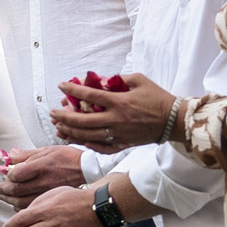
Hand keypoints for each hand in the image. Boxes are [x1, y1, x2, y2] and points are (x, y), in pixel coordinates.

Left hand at [0, 145, 84, 204]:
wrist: (87, 170)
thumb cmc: (66, 157)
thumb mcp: (45, 150)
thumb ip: (25, 155)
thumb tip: (7, 159)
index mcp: (42, 166)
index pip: (16, 175)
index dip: (8, 176)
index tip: (5, 175)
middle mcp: (44, 182)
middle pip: (16, 190)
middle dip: (2, 190)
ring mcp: (49, 194)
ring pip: (22, 203)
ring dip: (9, 200)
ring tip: (4, 196)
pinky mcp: (52, 202)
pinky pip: (32, 209)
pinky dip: (20, 208)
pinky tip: (17, 203)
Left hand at [49, 74, 177, 153]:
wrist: (174, 120)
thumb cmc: (158, 97)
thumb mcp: (140, 80)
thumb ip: (119, 79)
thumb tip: (102, 80)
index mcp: (120, 102)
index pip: (90, 96)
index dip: (73, 90)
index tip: (61, 85)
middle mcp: (117, 119)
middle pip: (83, 121)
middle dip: (64, 117)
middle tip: (52, 113)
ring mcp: (119, 133)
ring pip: (88, 136)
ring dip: (70, 132)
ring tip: (58, 127)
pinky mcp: (123, 143)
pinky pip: (101, 147)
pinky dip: (86, 144)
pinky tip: (76, 139)